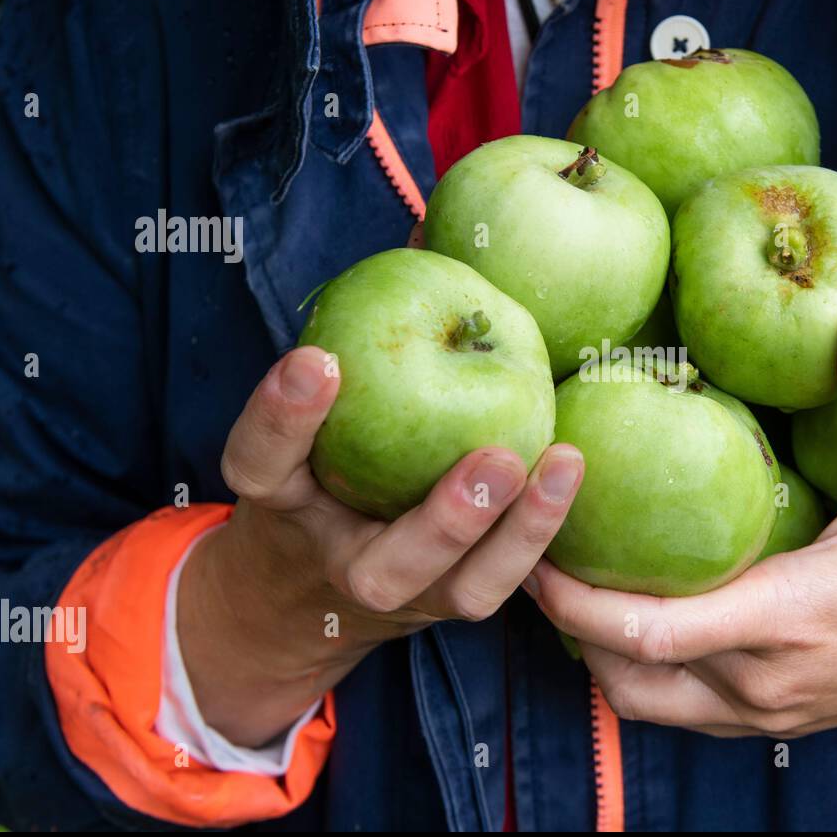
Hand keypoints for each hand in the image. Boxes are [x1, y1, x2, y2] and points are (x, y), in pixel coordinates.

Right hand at [180, 346, 583, 746]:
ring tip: (563, 462)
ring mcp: (408, 595)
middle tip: (495, 458)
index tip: (317, 358)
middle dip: (446, 519)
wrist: (308, 580)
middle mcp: (342, 562)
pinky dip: (545, 533)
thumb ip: (354, 333)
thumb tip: (417, 238)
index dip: (282, 415)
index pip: (262, 461)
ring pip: (464, 589)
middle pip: (383, 569)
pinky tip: (573, 470)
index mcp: (282, 503)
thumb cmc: (318, 458)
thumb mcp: (309, 407)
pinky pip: (506, 581)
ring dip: (520, 533)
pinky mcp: (458, 598)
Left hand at [529, 304, 836, 739]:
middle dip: (564, 621)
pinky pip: (676, 707)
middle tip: (533, 546)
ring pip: (641, 701)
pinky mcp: (772, 722)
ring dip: (593, 651)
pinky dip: (635, 668)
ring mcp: (765, 712)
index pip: (644, 633)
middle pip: (620, 673)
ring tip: (573, 578)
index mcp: (786, 618)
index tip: (534, 540)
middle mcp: (762, 680)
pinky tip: (632, 609)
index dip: (571, 597)